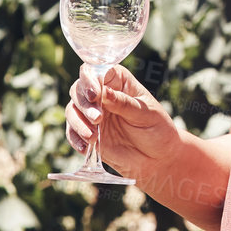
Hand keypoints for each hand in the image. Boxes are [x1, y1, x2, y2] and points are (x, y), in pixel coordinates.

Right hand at [63, 64, 181, 183]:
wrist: (157, 159)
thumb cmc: (157, 130)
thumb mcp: (145, 114)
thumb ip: (124, 103)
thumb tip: (105, 91)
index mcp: (117, 81)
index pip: (96, 71)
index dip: (90, 79)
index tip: (95, 95)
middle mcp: (102, 95)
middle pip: (79, 89)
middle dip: (84, 104)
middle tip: (98, 119)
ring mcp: (93, 114)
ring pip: (72, 110)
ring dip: (78, 122)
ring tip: (92, 137)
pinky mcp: (88, 133)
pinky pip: (72, 132)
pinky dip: (75, 138)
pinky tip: (85, 147)